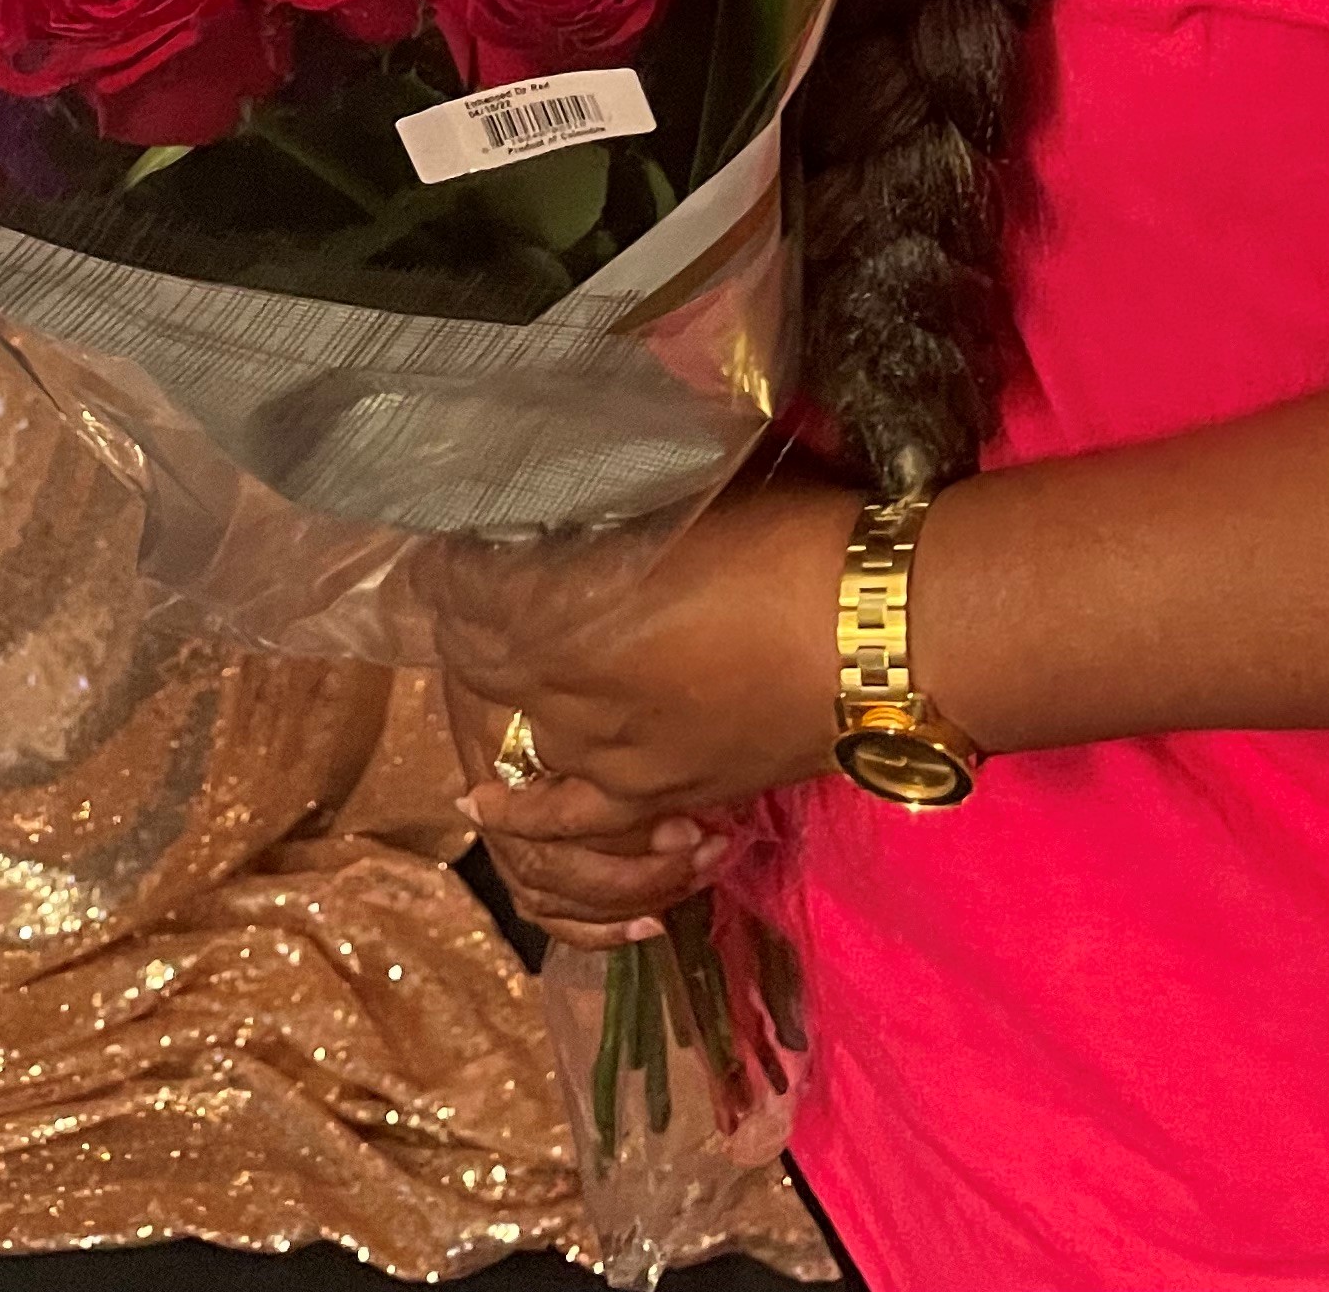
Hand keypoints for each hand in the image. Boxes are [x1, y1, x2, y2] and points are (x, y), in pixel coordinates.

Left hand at [443, 471, 857, 945]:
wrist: (888, 635)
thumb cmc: (797, 543)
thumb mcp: (691, 504)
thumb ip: (613, 521)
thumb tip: (566, 507)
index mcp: (573, 613)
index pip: (472, 596)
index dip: (450, 569)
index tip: (440, 544)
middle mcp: (575, 696)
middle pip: (488, 668)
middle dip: (465, 627)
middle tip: (460, 591)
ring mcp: (616, 759)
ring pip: (523, 744)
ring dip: (491, 709)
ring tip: (470, 678)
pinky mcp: (663, 796)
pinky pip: (574, 823)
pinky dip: (528, 814)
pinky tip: (490, 806)